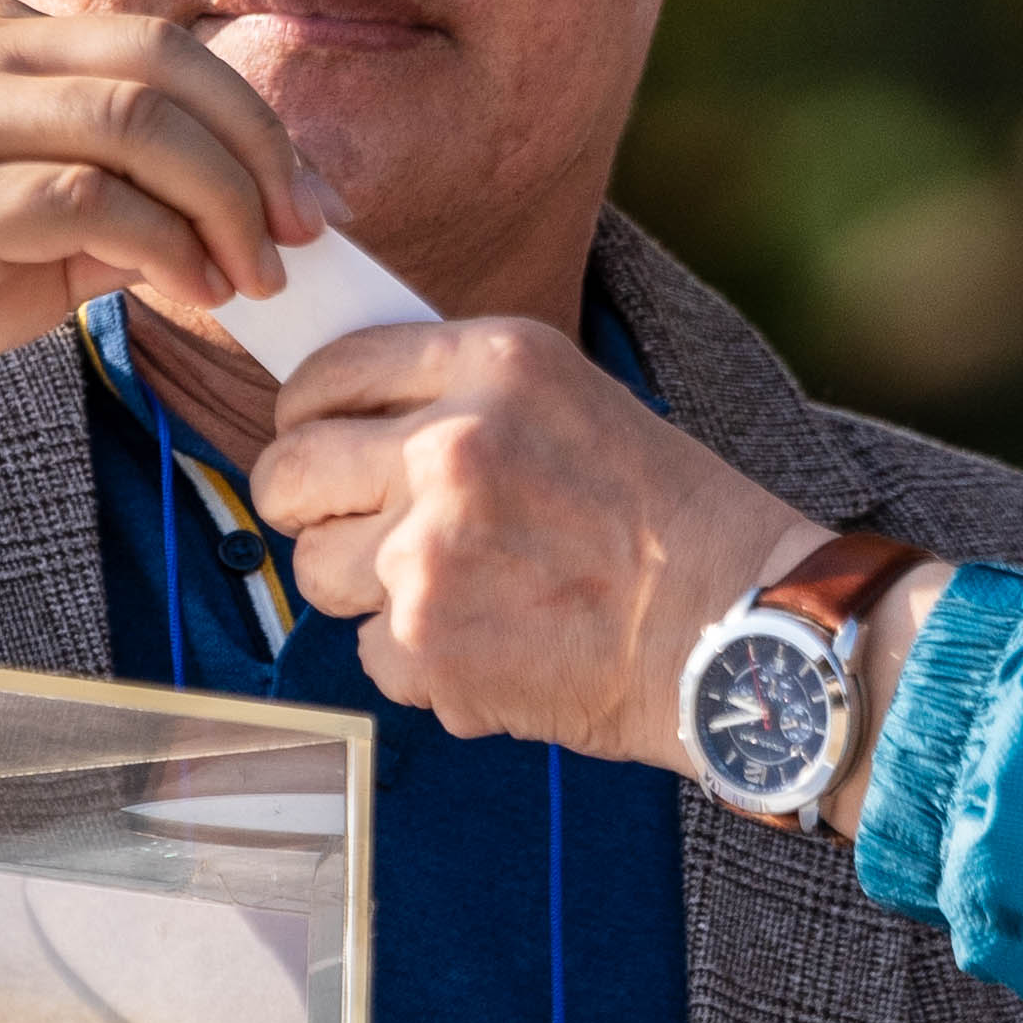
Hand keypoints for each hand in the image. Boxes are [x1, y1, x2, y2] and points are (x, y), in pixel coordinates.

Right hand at [0, 1, 334, 433]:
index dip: (254, 119)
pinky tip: (191, 291)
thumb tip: (258, 221)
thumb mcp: (36, 218)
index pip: (158, 47)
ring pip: (130, 125)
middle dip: (254, 153)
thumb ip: (130, 198)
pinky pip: (81, 201)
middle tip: (300, 235)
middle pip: (158, 66)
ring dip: (218, 206)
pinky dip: (162, 246)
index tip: (310, 200)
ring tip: (250, 276)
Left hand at [248, 322, 828, 769]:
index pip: (327, 371)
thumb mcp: (566, 401)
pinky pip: (366, 650)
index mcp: (493, 363)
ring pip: (314, 570)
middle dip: (305, 506)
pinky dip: (417, 660)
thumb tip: (339, 407)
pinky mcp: (425, 643)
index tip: (318, 439)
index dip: (307, 414)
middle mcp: (452, 445)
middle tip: (347, 527)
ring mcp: (429, 549)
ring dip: (365, 591)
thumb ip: (457, 393)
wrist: (735, 632)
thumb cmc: (662, 520)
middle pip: (287, 470)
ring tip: (459, 593)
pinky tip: (493, 644)